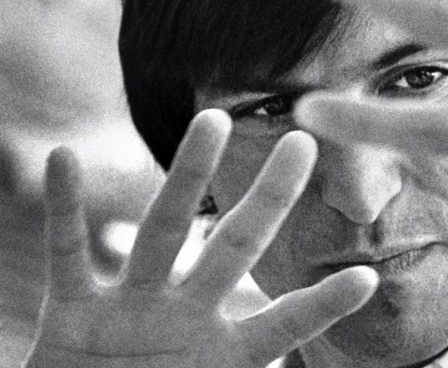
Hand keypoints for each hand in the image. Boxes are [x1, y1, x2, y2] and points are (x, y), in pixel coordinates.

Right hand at [24, 110, 377, 367]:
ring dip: (187, 175)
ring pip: (163, 230)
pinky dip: (65, 210)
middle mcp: (185, 318)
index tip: (367, 278)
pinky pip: (67, 254)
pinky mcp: (71, 315)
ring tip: (213, 119)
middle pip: (234, 246)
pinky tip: (65, 158)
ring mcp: (131, 309)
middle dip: (269, 199)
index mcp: (224, 353)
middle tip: (303, 144)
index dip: (321, 305)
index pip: (284, 326)